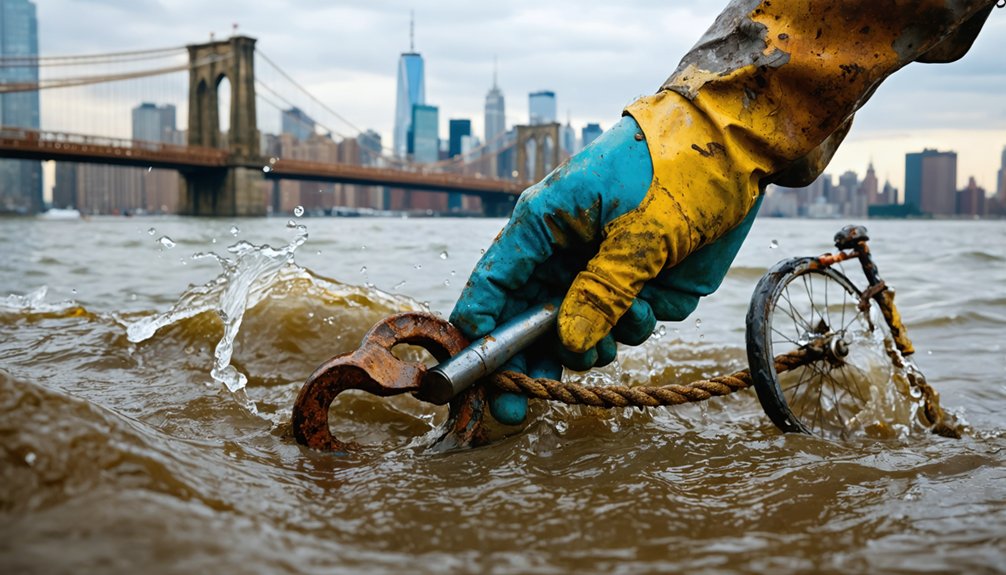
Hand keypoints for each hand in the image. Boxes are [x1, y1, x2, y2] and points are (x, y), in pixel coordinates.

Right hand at [451, 113, 760, 423]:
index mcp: (545, 225)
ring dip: (595, 345)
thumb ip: (602, 292)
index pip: (493, 283)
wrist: (737, 150)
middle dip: (526, 366)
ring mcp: (601, 272)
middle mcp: (565, 254)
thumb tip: (570, 345)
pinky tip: (653, 302)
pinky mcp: (639, 287)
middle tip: (515, 412)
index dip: (477, 329)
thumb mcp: (638, 233)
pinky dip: (636, 327)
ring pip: (577, 334)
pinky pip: (623, 329)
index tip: (469, 372)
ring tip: (624, 325)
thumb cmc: (676, 171)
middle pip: (528, 323)